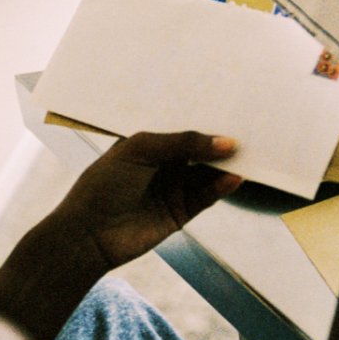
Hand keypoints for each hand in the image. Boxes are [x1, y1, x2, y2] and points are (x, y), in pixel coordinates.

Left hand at [55, 131, 241, 269]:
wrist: (88, 234)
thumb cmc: (103, 184)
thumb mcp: (140, 150)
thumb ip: (183, 142)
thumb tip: (226, 142)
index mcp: (148, 142)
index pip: (182, 124)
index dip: (204, 116)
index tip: (231, 105)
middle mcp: (163, 163)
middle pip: (200, 149)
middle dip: (221, 140)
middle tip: (250, 126)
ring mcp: (173, 187)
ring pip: (208, 172)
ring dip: (227, 165)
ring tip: (250, 153)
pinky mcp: (180, 212)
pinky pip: (207, 196)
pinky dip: (222, 187)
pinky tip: (234, 177)